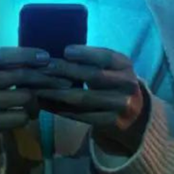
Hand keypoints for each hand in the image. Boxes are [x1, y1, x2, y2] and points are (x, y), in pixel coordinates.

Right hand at [0, 46, 72, 158]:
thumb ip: (11, 66)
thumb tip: (47, 59)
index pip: (5, 54)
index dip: (27, 54)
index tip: (47, 57)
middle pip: (20, 76)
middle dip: (45, 78)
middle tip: (63, 81)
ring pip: (23, 97)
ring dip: (36, 102)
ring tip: (36, 104)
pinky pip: (19, 117)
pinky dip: (27, 117)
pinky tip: (25, 116)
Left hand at [34, 45, 149, 155]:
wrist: (133, 112)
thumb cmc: (112, 82)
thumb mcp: (110, 67)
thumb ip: (92, 60)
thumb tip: (59, 53)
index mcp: (125, 65)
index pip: (106, 57)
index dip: (86, 54)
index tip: (65, 51)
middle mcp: (127, 84)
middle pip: (94, 76)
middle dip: (66, 71)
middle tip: (44, 69)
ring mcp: (121, 105)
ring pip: (85, 98)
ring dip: (59, 93)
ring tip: (39, 88)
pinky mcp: (112, 122)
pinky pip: (83, 116)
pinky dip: (62, 110)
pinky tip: (47, 105)